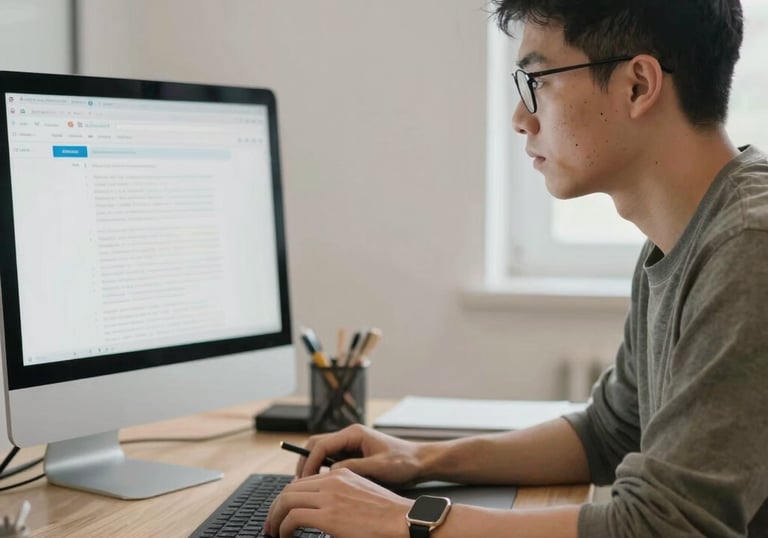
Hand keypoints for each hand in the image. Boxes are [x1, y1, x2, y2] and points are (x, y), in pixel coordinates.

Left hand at [264, 467, 412, 537]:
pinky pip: (293, 517)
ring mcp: (330, 495)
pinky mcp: (329, 514)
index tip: (282, 514)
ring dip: (275, 518)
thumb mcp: (361, 499)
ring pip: (286, 499)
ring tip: (273, 533)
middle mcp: (333, 480)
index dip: (288, 498)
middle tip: (270, 526)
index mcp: (341, 474)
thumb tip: (322, 515)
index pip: (303, 481)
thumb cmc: (388, 517)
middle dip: (275, 508)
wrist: (405, 522)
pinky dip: (283, 528)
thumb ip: (340, 500)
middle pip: (290, 488)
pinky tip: (285, 536)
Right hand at [297, 424, 425, 485]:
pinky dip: (324, 471)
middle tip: (300, 484)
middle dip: (305, 463)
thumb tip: (331, 471)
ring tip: (309, 487)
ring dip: (313, 468)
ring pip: (322, 453)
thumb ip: (354, 467)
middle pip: (316, 445)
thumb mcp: (379, 467)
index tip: (304, 480)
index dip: (308, 462)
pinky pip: (332, 461)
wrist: (420, 462)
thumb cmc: (404, 462)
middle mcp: (350, 436)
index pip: (321, 444)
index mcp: (354, 434)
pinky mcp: (354, 455)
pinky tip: (324, 486)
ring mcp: (351, 445)